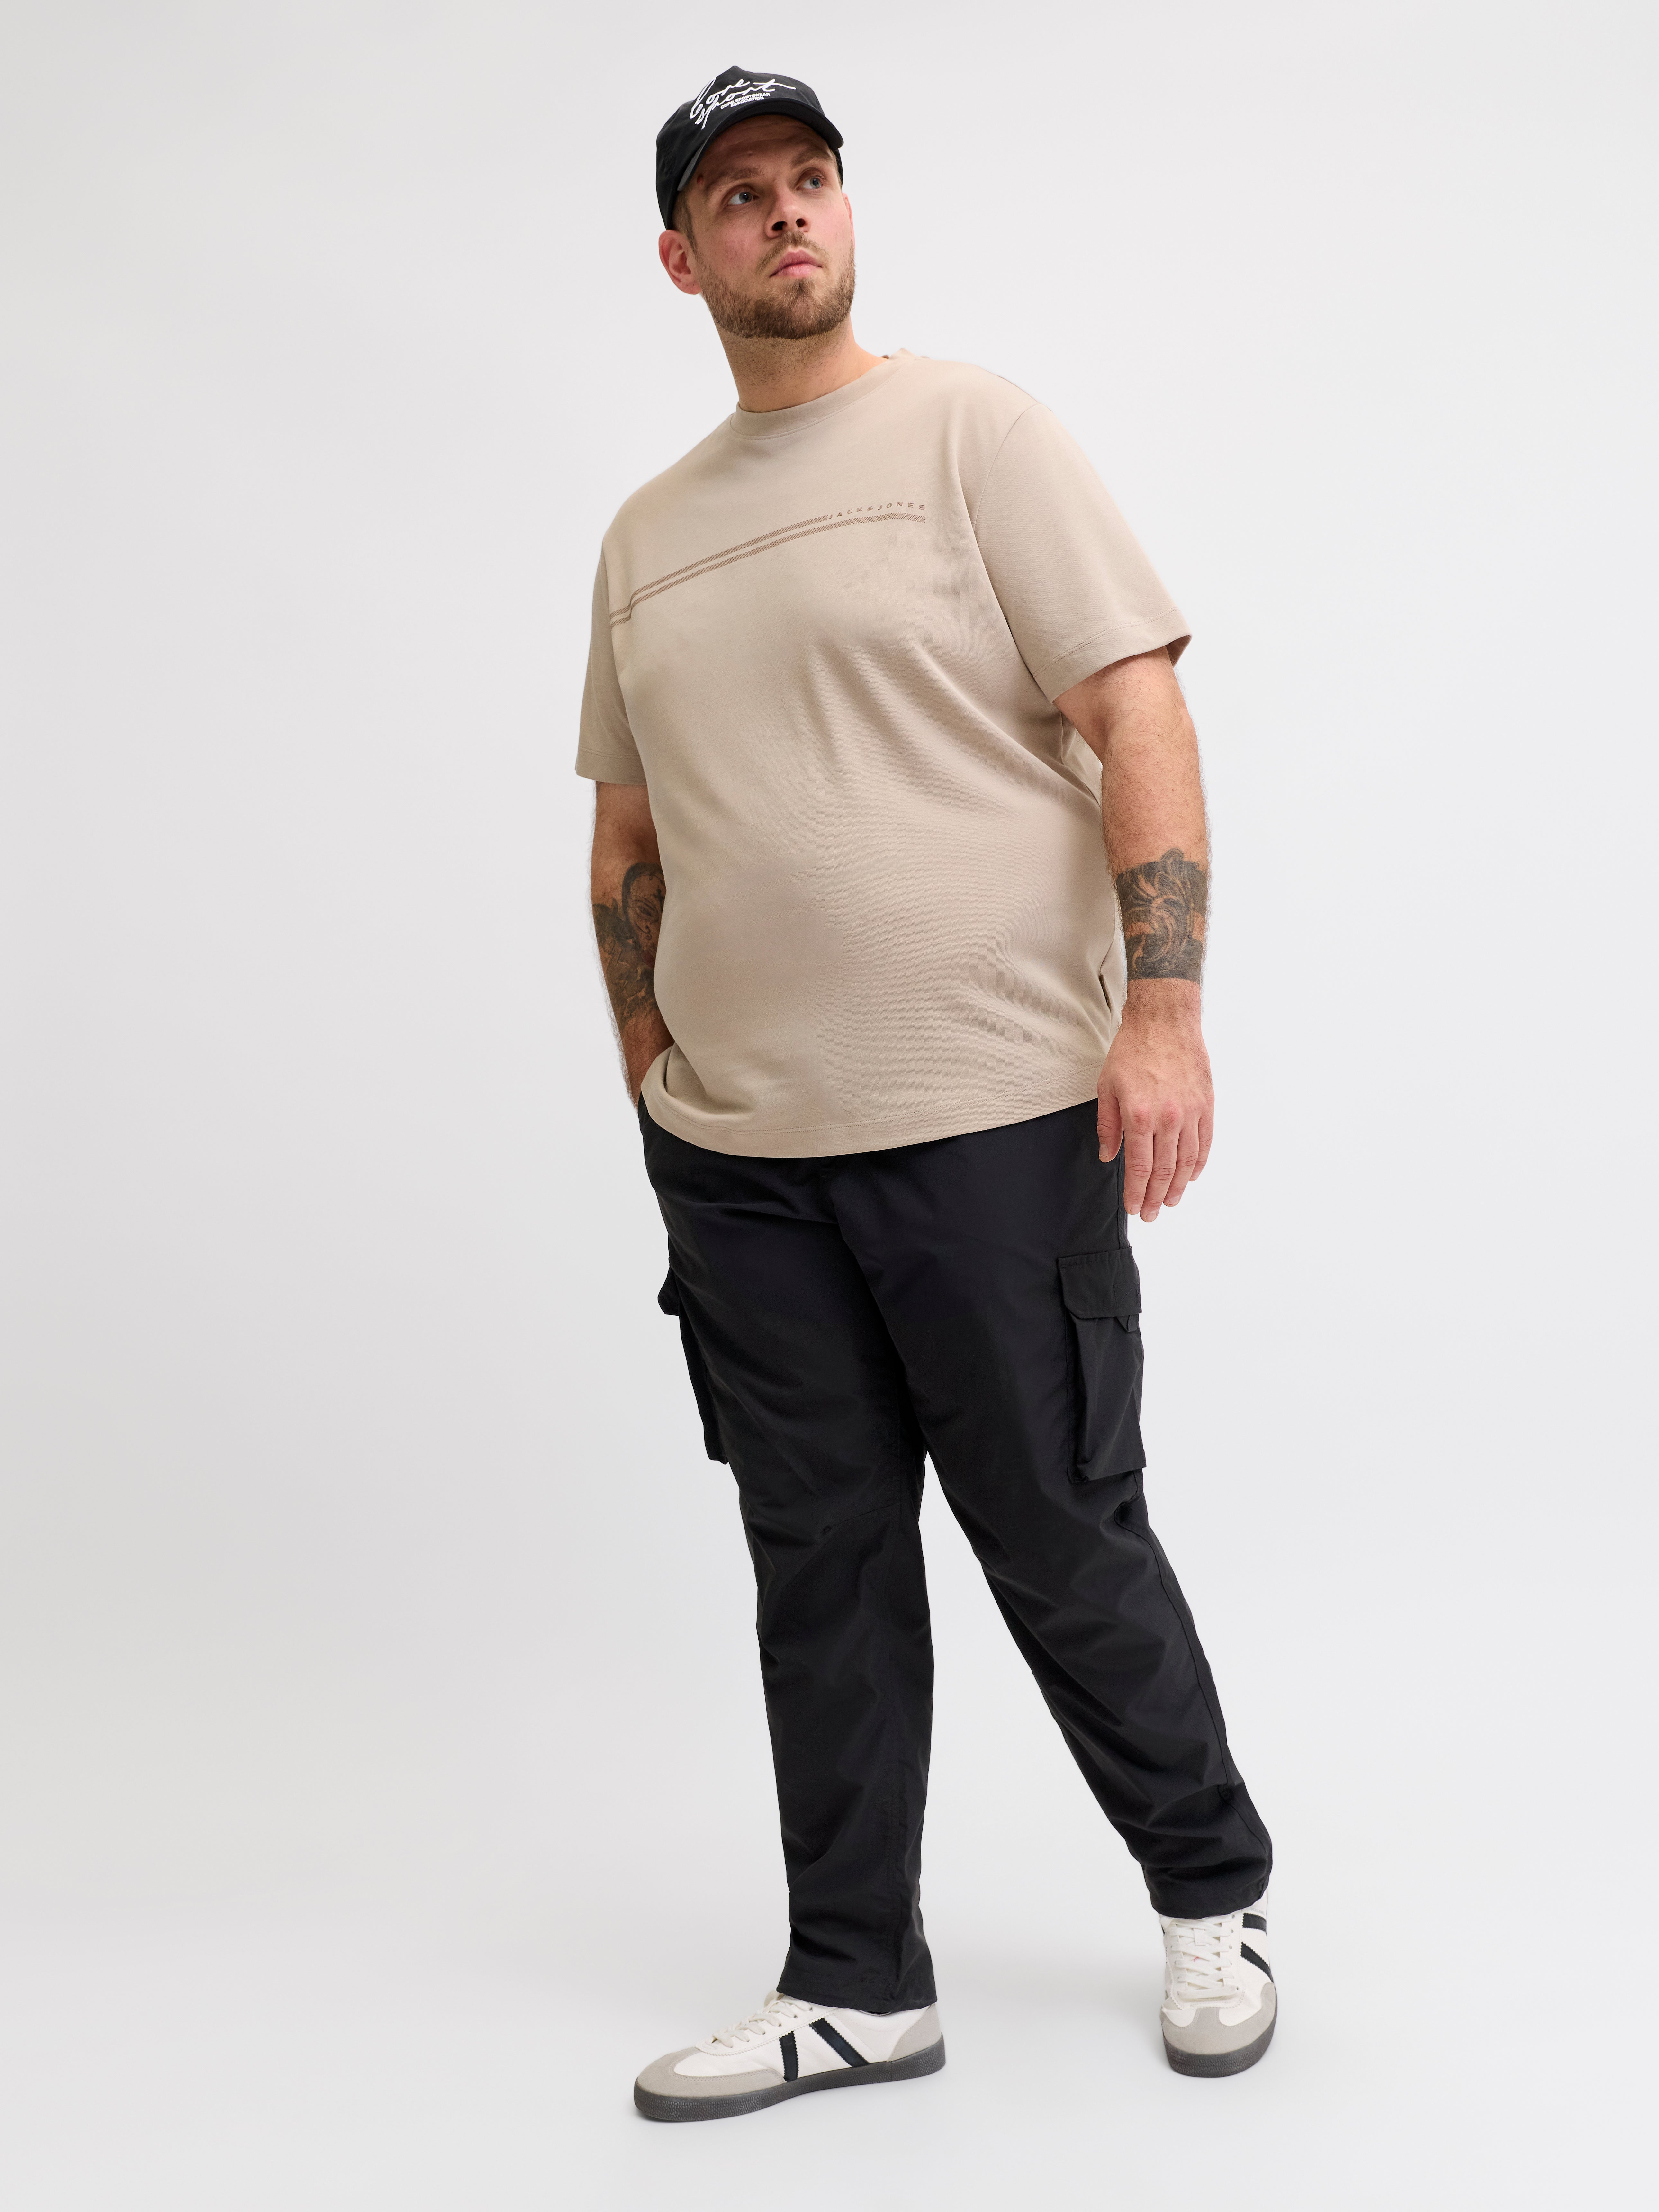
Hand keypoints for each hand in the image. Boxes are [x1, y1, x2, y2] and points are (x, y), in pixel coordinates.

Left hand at [1097, 985, 1213, 1221]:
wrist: (1164, 1021)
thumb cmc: (1133, 1050)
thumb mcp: (1107, 1087)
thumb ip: (1108, 1126)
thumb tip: (1109, 1156)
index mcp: (1139, 1116)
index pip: (1140, 1167)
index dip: (1137, 1192)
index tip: (1134, 1208)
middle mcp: (1168, 1118)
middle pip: (1165, 1170)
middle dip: (1157, 1197)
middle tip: (1152, 1214)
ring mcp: (1190, 1112)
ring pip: (1187, 1161)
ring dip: (1180, 1186)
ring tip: (1172, 1202)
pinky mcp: (1207, 1104)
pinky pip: (1205, 1142)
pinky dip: (1199, 1163)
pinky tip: (1192, 1176)